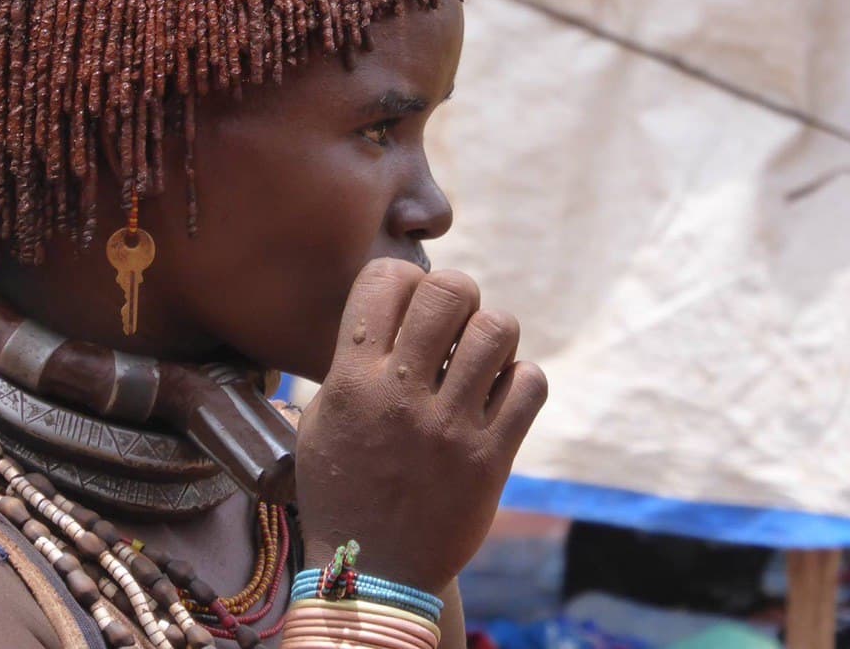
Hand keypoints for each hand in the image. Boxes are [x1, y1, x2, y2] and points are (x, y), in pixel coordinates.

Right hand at [294, 258, 547, 592]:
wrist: (374, 571)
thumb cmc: (340, 488)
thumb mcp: (319, 419)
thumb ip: (348, 363)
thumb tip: (382, 313)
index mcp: (352, 380)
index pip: (385, 280)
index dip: (403, 278)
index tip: (406, 302)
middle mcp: (401, 395)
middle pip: (449, 291)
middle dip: (457, 294)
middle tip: (452, 323)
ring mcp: (449, 426)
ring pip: (497, 330)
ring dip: (492, 335)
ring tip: (480, 360)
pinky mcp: (491, 457)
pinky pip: (530, 384)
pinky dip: (522, 380)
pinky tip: (501, 396)